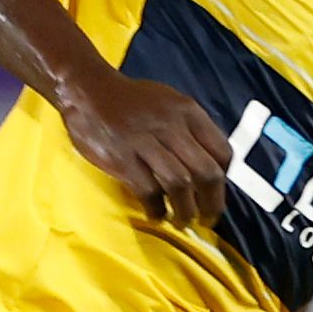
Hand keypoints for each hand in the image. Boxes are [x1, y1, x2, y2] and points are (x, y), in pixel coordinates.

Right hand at [57, 73, 231, 220]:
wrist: (88, 90)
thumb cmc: (132, 101)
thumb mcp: (169, 103)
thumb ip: (190, 130)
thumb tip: (208, 164)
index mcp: (188, 112)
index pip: (222, 152)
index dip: (224, 179)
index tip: (215, 192)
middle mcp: (171, 126)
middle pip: (206, 172)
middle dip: (212, 203)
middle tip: (208, 218)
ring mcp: (146, 142)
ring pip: (180, 185)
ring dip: (185, 210)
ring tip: (182, 220)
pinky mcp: (123, 159)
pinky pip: (148, 191)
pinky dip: (156, 209)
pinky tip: (156, 213)